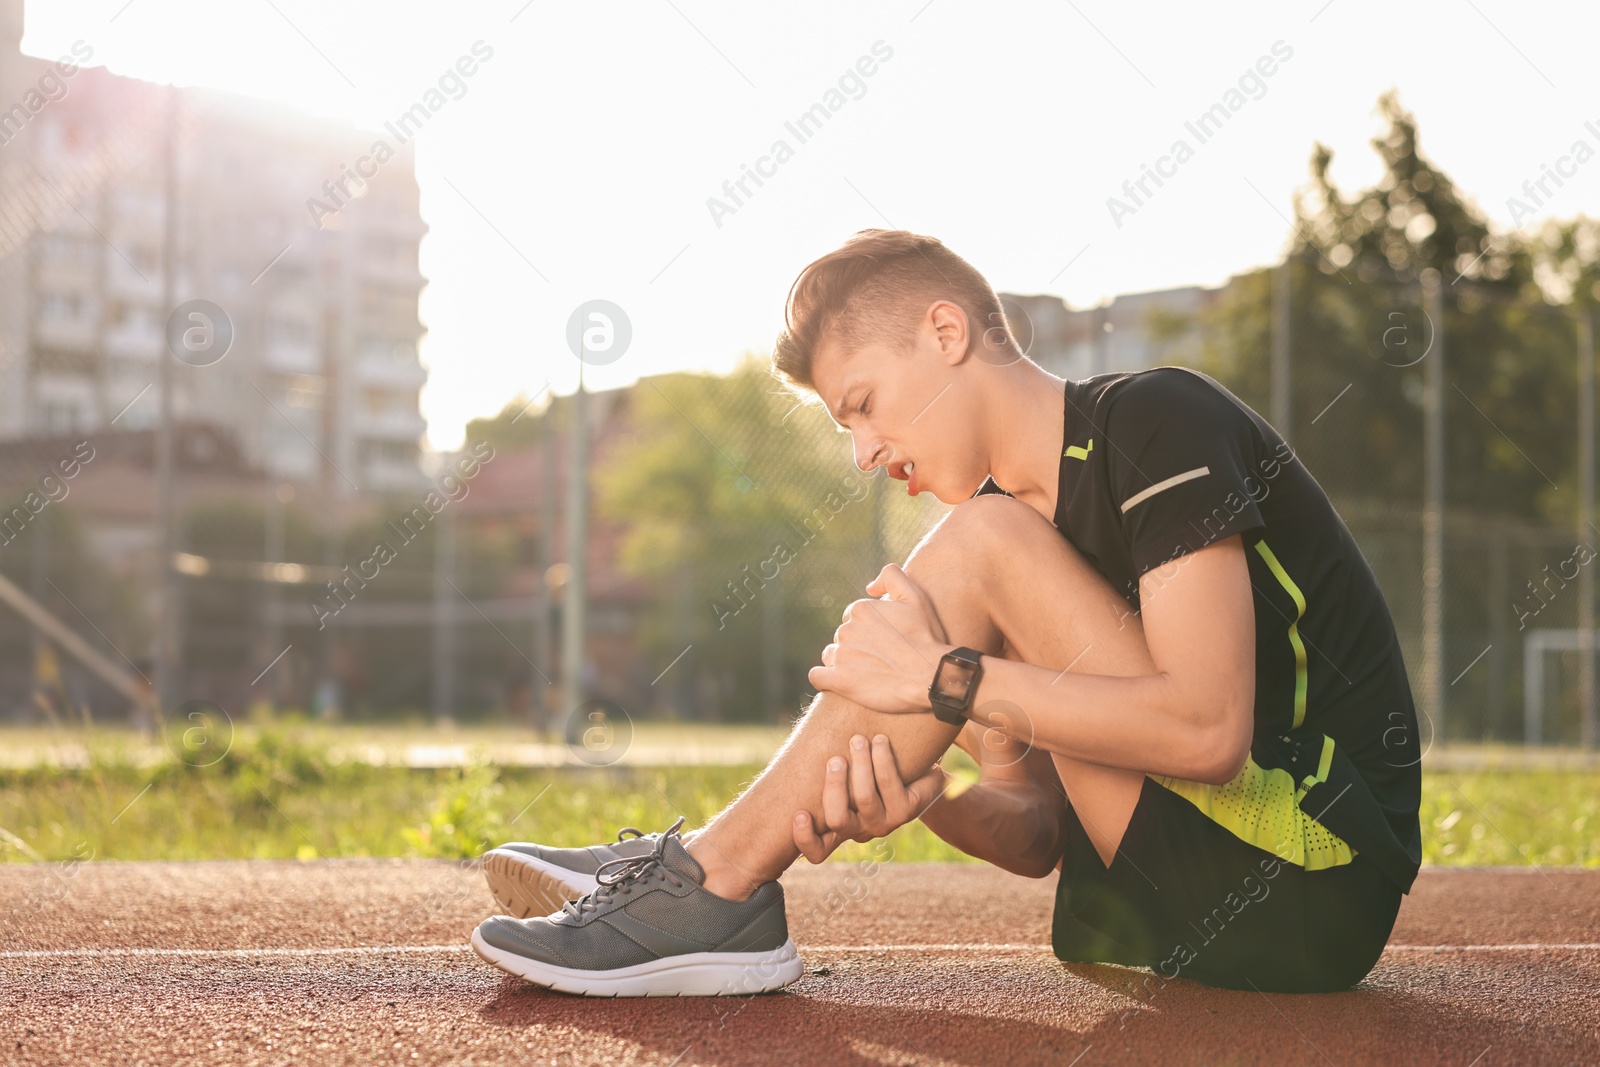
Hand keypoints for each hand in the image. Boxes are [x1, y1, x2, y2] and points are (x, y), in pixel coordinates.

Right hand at [792, 733, 947, 863]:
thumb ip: (826, 766)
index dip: (804, 838)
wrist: (920, 776)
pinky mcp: (905, 812)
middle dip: (834, 786)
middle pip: (838, 820)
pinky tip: (880, 740)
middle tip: (836, 759)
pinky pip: (889, 784)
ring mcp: (883, 823)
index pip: (817, 851)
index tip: (799, 812)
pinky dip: (882, 759)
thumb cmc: (872, 771)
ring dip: (860, 765)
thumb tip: (803, 723)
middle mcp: (859, 830)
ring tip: (859, 739)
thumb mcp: (847, 774)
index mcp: (839, 827)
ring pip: (864, 799)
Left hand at [807, 563, 950, 713]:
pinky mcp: (839, 680)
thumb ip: (892, 577)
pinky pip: (817, 676)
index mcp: (860, 609)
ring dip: (843, 662)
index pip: (852, 618)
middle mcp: (847, 629)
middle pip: (843, 636)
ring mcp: (841, 655)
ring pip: (831, 655)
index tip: (884, 642)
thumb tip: (869, 587)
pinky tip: (842, 682)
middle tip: (880, 659)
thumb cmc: (926, 638)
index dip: (868, 630)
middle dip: (857, 646)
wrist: (932, 676)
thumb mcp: (916, 597)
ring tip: (867, 672)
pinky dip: (826, 679)